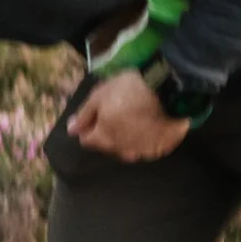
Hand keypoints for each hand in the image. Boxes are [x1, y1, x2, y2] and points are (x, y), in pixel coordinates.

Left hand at [66, 71, 189, 161]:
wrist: (168, 89)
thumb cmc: (128, 90)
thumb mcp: (99, 96)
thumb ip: (84, 115)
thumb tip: (71, 131)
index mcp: (104, 139)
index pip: (87, 140)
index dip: (88, 126)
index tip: (97, 113)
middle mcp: (121, 151)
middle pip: (107, 145)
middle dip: (107, 132)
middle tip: (116, 112)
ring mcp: (143, 152)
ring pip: (128, 148)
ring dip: (126, 137)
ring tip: (134, 118)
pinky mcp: (162, 149)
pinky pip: (147, 147)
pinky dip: (145, 138)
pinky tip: (149, 124)